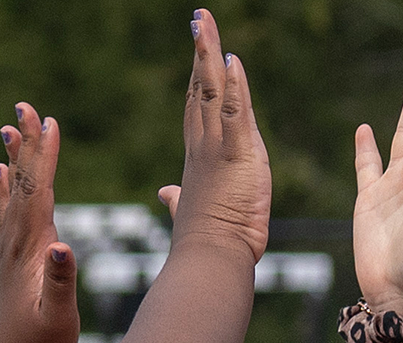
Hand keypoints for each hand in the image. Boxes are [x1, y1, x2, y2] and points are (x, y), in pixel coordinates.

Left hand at [0, 101, 81, 342]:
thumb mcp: (56, 318)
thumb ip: (60, 282)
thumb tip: (64, 245)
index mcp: (32, 249)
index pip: (38, 191)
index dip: (43, 156)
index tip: (48, 121)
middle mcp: (16, 242)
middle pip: (22, 181)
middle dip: (26, 143)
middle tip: (24, 106)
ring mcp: (10, 250)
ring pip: (13, 192)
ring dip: (15, 159)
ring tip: (9, 128)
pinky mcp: (10, 261)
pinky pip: (7, 213)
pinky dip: (6, 188)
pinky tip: (1, 175)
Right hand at [170, 9, 271, 261]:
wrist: (210, 258)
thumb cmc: (206, 241)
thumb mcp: (193, 211)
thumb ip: (178, 198)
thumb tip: (166, 194)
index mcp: (199, 156)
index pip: (199, 107)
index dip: (199, 77)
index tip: (201, 51)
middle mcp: (203, 145)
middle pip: (201, 88)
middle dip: (200, 52)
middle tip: (199, 19)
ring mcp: (217, 148)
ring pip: (213, 92)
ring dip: (210, 55)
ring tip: (205, 22)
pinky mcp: (236, 156)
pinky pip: (235, 114)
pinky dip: (235, 86)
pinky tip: (232, 60)